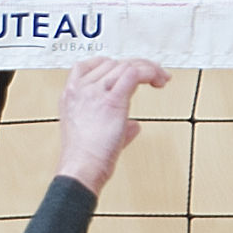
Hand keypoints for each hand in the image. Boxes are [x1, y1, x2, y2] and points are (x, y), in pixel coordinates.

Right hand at [56, 57, 169, 194]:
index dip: (115, 64)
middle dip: (137, 66)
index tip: (129, 71)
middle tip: (154, 76)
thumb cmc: (85, 158)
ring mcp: (95, 92)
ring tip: (161, 79)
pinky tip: (158, 81)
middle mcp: (81, 88)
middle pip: (114, 63)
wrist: (81, 169)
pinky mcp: (112, 100)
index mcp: (71, 93)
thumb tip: (133, 126)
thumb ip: (114, 124)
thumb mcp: (91, 133)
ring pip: (126, 66)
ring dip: (148, 69)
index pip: (93, 64)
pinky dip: (150, 73)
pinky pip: (134, 74)